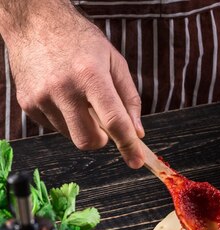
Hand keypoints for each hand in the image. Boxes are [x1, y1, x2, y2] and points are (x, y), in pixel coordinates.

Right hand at [0, 0, 144, 167]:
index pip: (114, 121)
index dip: (128, 146)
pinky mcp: (28, 103)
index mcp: (91, 76)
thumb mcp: (115, 62)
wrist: (35, 22)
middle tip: (104, 122)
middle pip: (88, 140)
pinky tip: (63, 95)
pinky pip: (54, 127)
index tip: (136, 162)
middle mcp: (64, 88)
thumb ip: (129, 99)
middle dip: (102, 140)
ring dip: (82, 126)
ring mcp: (42, 97)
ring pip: (71, 136)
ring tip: (80, 97)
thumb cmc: (80, 41)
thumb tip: (137, 132)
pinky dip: (65, 119)